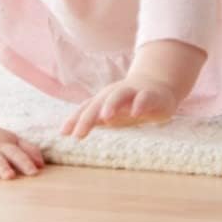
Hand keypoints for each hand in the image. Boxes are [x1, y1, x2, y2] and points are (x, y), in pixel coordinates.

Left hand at [60, 79, 177, 136]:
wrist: (157, 87)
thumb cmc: (129, 104)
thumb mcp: (111, 114)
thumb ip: (93, 120)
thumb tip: (70, 131)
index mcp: (103, 99)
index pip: (86, 109)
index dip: (74, 120)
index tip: (63, 133)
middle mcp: (114, 94)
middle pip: (97, 104)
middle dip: (87, 118)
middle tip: (78, 134)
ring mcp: (132, 93)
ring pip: (118, 96)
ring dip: (111, 105)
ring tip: (105, 118)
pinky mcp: (150, 95)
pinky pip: (143, 98)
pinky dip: (139, 104)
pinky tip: (135, 113)